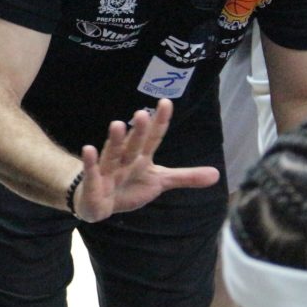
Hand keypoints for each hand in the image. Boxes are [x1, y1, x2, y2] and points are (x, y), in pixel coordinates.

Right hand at [72, 99, 218, 222]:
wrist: (101, 203)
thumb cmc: (129, 187)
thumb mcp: (160, 182)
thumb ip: (185, 177)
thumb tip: (217, 175)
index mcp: (142, 156)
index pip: (154, 138)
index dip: (160, 122)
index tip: (166, 103)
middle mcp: (126, 159)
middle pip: (134, 144)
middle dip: (139, 131)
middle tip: (142, 113)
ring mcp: (109, 170)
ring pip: (112, 154)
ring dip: (115, 140)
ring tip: (117, 124)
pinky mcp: (94, 183)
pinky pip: (92, 172)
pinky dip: (91, 163)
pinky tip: (89, 149)